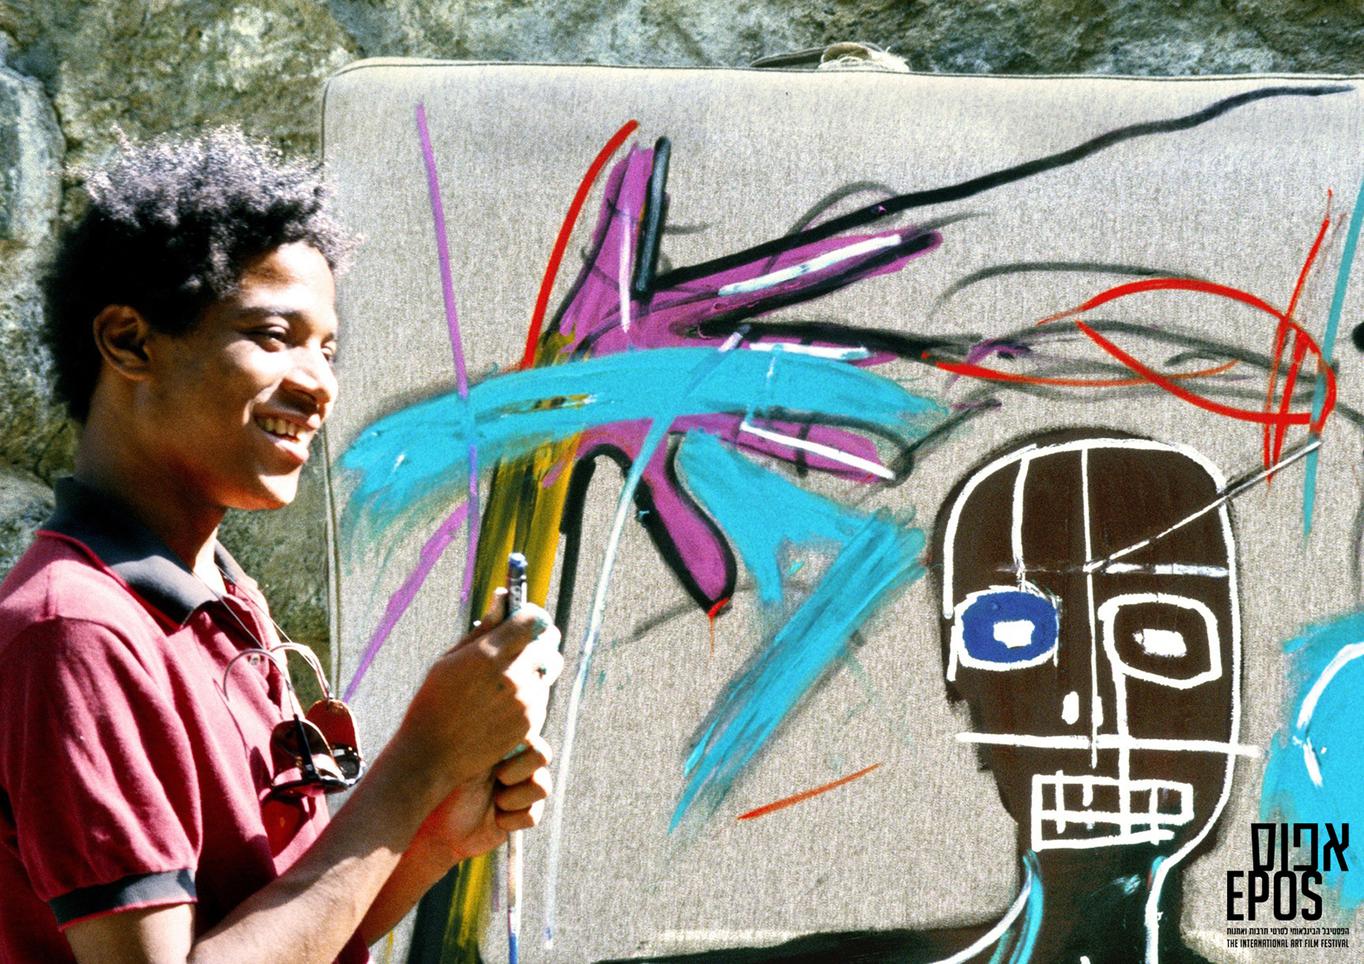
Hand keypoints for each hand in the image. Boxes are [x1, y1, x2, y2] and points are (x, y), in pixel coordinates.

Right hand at [392, 590, 562, 802]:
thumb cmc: (433, 702)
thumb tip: (501, 598)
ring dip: (535, 668)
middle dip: (538, 641)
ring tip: (510, 676)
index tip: (526, 619)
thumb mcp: (449, 660)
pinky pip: (541, 697)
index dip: (531, 616)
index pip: (533, 620)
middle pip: (548, 644)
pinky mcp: (530, 722)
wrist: (433, 754)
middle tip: (524, 645)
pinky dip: (531, 694)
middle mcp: (513, 674)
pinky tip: (507, 701)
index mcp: (489, 653)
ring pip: (547, 671)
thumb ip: (482, 630)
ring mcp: (525, 700)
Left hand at [412, 735, 553, 862]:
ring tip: (496, 802)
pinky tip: (496, 820)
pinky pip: (533, 814)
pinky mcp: (522, 815)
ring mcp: (520, 790)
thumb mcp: (459, 760)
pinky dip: (513, 820)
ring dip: (517, 797)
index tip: (498, 756)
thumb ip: (484, 743)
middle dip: (519, 770)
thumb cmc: (439, 787)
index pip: (528, 731)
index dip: (521, 742)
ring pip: (542, 786)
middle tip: (499, 778)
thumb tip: (511, 729)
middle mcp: (514, 763)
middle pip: (543, 756)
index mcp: (501, 743)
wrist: (438, 830)